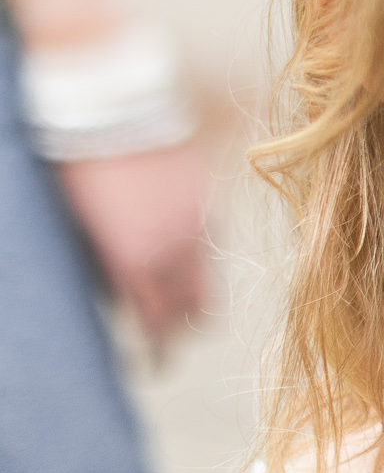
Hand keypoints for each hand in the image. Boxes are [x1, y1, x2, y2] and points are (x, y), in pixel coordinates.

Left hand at [56, 142, 210, 351]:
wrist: (115, 109)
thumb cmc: (83, 167)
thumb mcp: (87, 228)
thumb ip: (110, 266)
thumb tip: (123, 294)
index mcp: (137, 260)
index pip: (159, 322)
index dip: (160, 349)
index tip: (155, 363)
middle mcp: (174, 247)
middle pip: (195, 308)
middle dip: (183, 329)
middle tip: (168, 338)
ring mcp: (196, 221)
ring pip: (210, 277)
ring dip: (197, 296)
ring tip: (182, 303)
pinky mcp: (206, 197)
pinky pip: (211, 243)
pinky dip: (202, 259)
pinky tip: (183, 255)